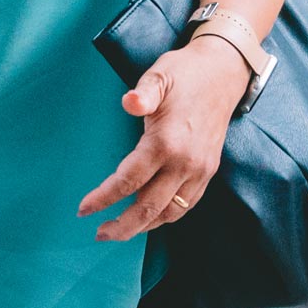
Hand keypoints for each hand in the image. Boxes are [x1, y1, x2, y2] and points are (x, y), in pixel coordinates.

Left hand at [78, 39, 247, 241]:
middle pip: (149, 208)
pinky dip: (166, 217)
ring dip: (144, 227)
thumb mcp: (160, 75)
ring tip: (121, 230)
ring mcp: (200, 170)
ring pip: (170, 213)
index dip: (103, 198)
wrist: (224, 73)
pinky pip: (186, 205)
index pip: (129, 180)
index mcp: (167, 142)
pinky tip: (150, 217)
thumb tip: (128, 102)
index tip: (83, 209)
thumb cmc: (185, 73)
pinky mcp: (208, 171)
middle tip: (99, 234)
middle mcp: (185, 163)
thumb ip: (143, 92)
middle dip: (122, 226)